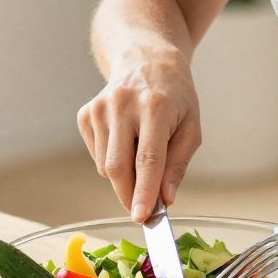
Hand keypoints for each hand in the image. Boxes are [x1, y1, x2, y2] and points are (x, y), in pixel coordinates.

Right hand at [76, 54, 201, 220]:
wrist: (146, 60)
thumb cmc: (175, 97)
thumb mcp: (191, 126)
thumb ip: (178, 164)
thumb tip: (166, 199)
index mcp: (155, 106)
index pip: (148, 159)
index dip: (144, 192)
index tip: (142, 218)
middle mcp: (122, 105)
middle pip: (118, 167)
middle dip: (130, 195)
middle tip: (143, 208)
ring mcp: (99, 108)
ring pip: (105, 166)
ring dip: (124, 176)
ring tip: (141, 152)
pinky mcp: (85, 114)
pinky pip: (97, 156)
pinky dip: (112, 160)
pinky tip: (126, 140)